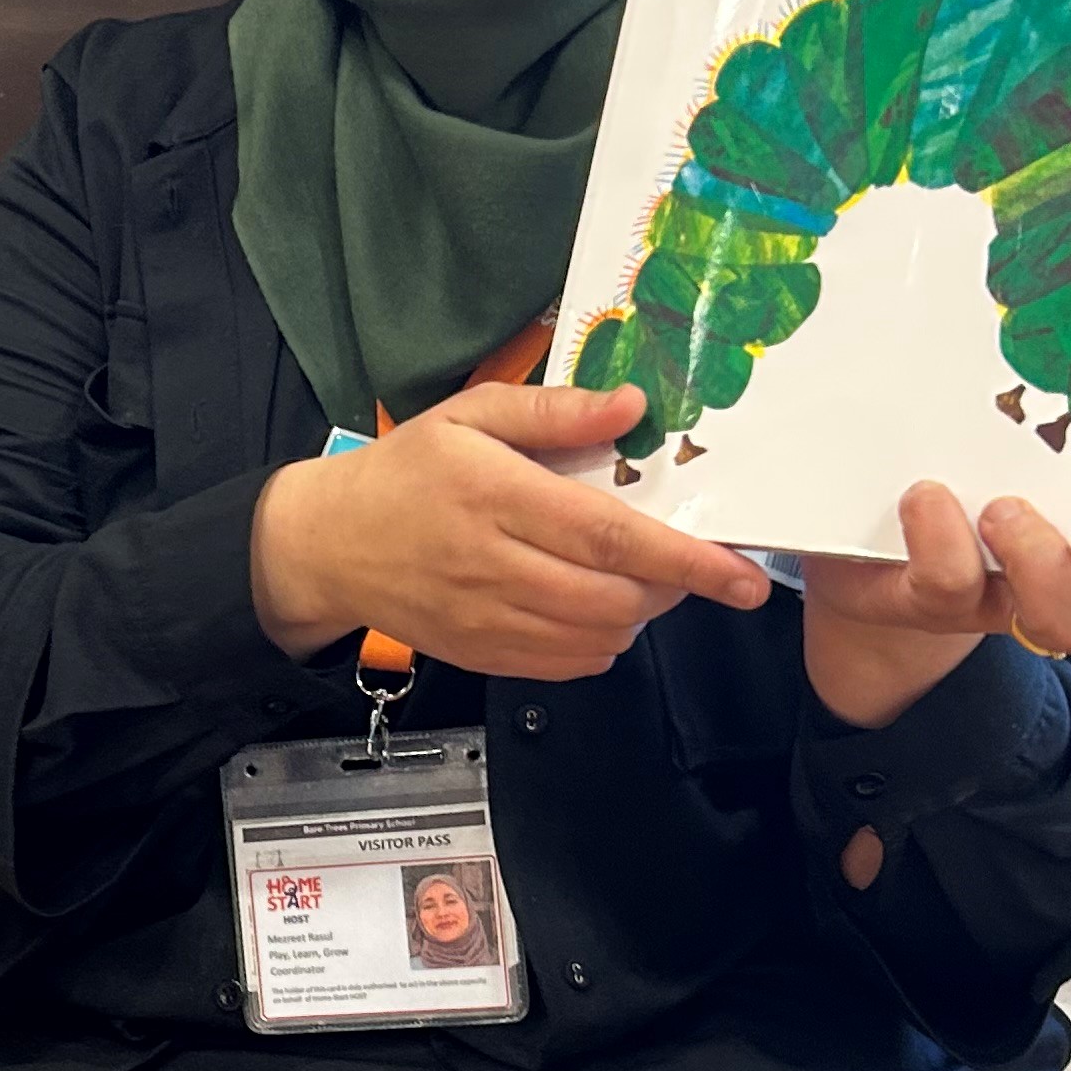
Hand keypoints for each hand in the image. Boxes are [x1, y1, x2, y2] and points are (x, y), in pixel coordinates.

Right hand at [249, 381, 772, 676]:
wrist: (327, 543)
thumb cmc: (405, 471)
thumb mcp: (469, 414)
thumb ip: (554, 409)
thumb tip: (633, 406)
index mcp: (493, 493)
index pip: (608, 536)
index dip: (685, 559)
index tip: (743, 574)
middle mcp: (490, 563)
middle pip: (612, 595)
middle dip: (670, 588)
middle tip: (685, 561)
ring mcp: (483, 617)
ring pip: (595, 636)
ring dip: (637, 614)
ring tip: (636, 580)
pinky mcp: (478, 653)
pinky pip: (565, 664)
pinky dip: (601, 644)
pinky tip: (594, 609)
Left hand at [802, 485, 1070, 727]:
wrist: (859, 548)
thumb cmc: (971, 497)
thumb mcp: (1054, 454)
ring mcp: (1006, 604)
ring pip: (1058, 622)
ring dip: (1042, 568)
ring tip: (1006, 511)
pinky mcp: (923, 599)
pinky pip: (945, 591)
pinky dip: (940, 544)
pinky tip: (931, 500)